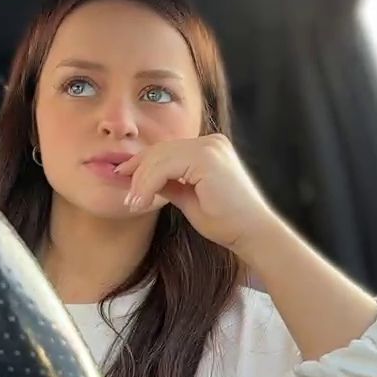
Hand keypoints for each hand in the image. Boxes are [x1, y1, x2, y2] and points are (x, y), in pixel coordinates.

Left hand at [115, 135, 276, 255]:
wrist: (252, 234)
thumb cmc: (226, 222)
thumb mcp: (190, 198)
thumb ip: (171, 185)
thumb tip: (145, 182)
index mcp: (210, 148)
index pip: (168, 149)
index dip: (142, 162)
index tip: (124, 177)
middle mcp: (211, 142)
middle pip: (161, 149)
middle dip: (137, 170)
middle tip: (124, 192)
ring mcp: (210, 147)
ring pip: (159, 157)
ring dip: (141, 181)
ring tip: (133, 202)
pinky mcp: (206, 158)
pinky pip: (165, 167)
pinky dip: (149, 184)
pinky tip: (143, 201)